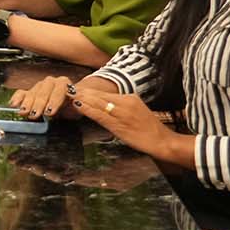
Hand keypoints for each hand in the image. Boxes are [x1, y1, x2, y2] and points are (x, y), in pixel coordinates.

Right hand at [9, 73, 120, 118]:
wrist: (68, 101)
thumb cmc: (72, 105)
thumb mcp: (77, 107)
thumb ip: (76, 106)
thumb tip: (76, 103)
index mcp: (64, 83)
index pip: (59, 89)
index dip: (54, 101)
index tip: (50, 112)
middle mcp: (50, 82)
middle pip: (44, 91)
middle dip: (39, 104)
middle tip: (35, 114)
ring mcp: (39, 86)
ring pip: (33, 92)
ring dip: (28, 103)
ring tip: (24, 112)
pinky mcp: (29, 92)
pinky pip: (21, 93)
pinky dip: (17, 99)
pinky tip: (13, 105)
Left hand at [74, 91, 188, 163]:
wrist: (163, 141)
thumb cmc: (148, 130)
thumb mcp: (134, 113)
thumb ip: (119, 108)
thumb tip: (102, 106)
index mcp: (129, 98)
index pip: (104, 92)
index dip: (88, 91)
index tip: (76, 88)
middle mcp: (125, 102)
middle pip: (99, 95)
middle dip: (82, 92)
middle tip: (66, 88)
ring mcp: (122, 112)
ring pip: (97, 102)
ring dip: (81, 98)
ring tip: (68, 93)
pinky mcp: (119, 124)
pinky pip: (100, 115)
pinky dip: (87, 109)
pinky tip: (77, 105)